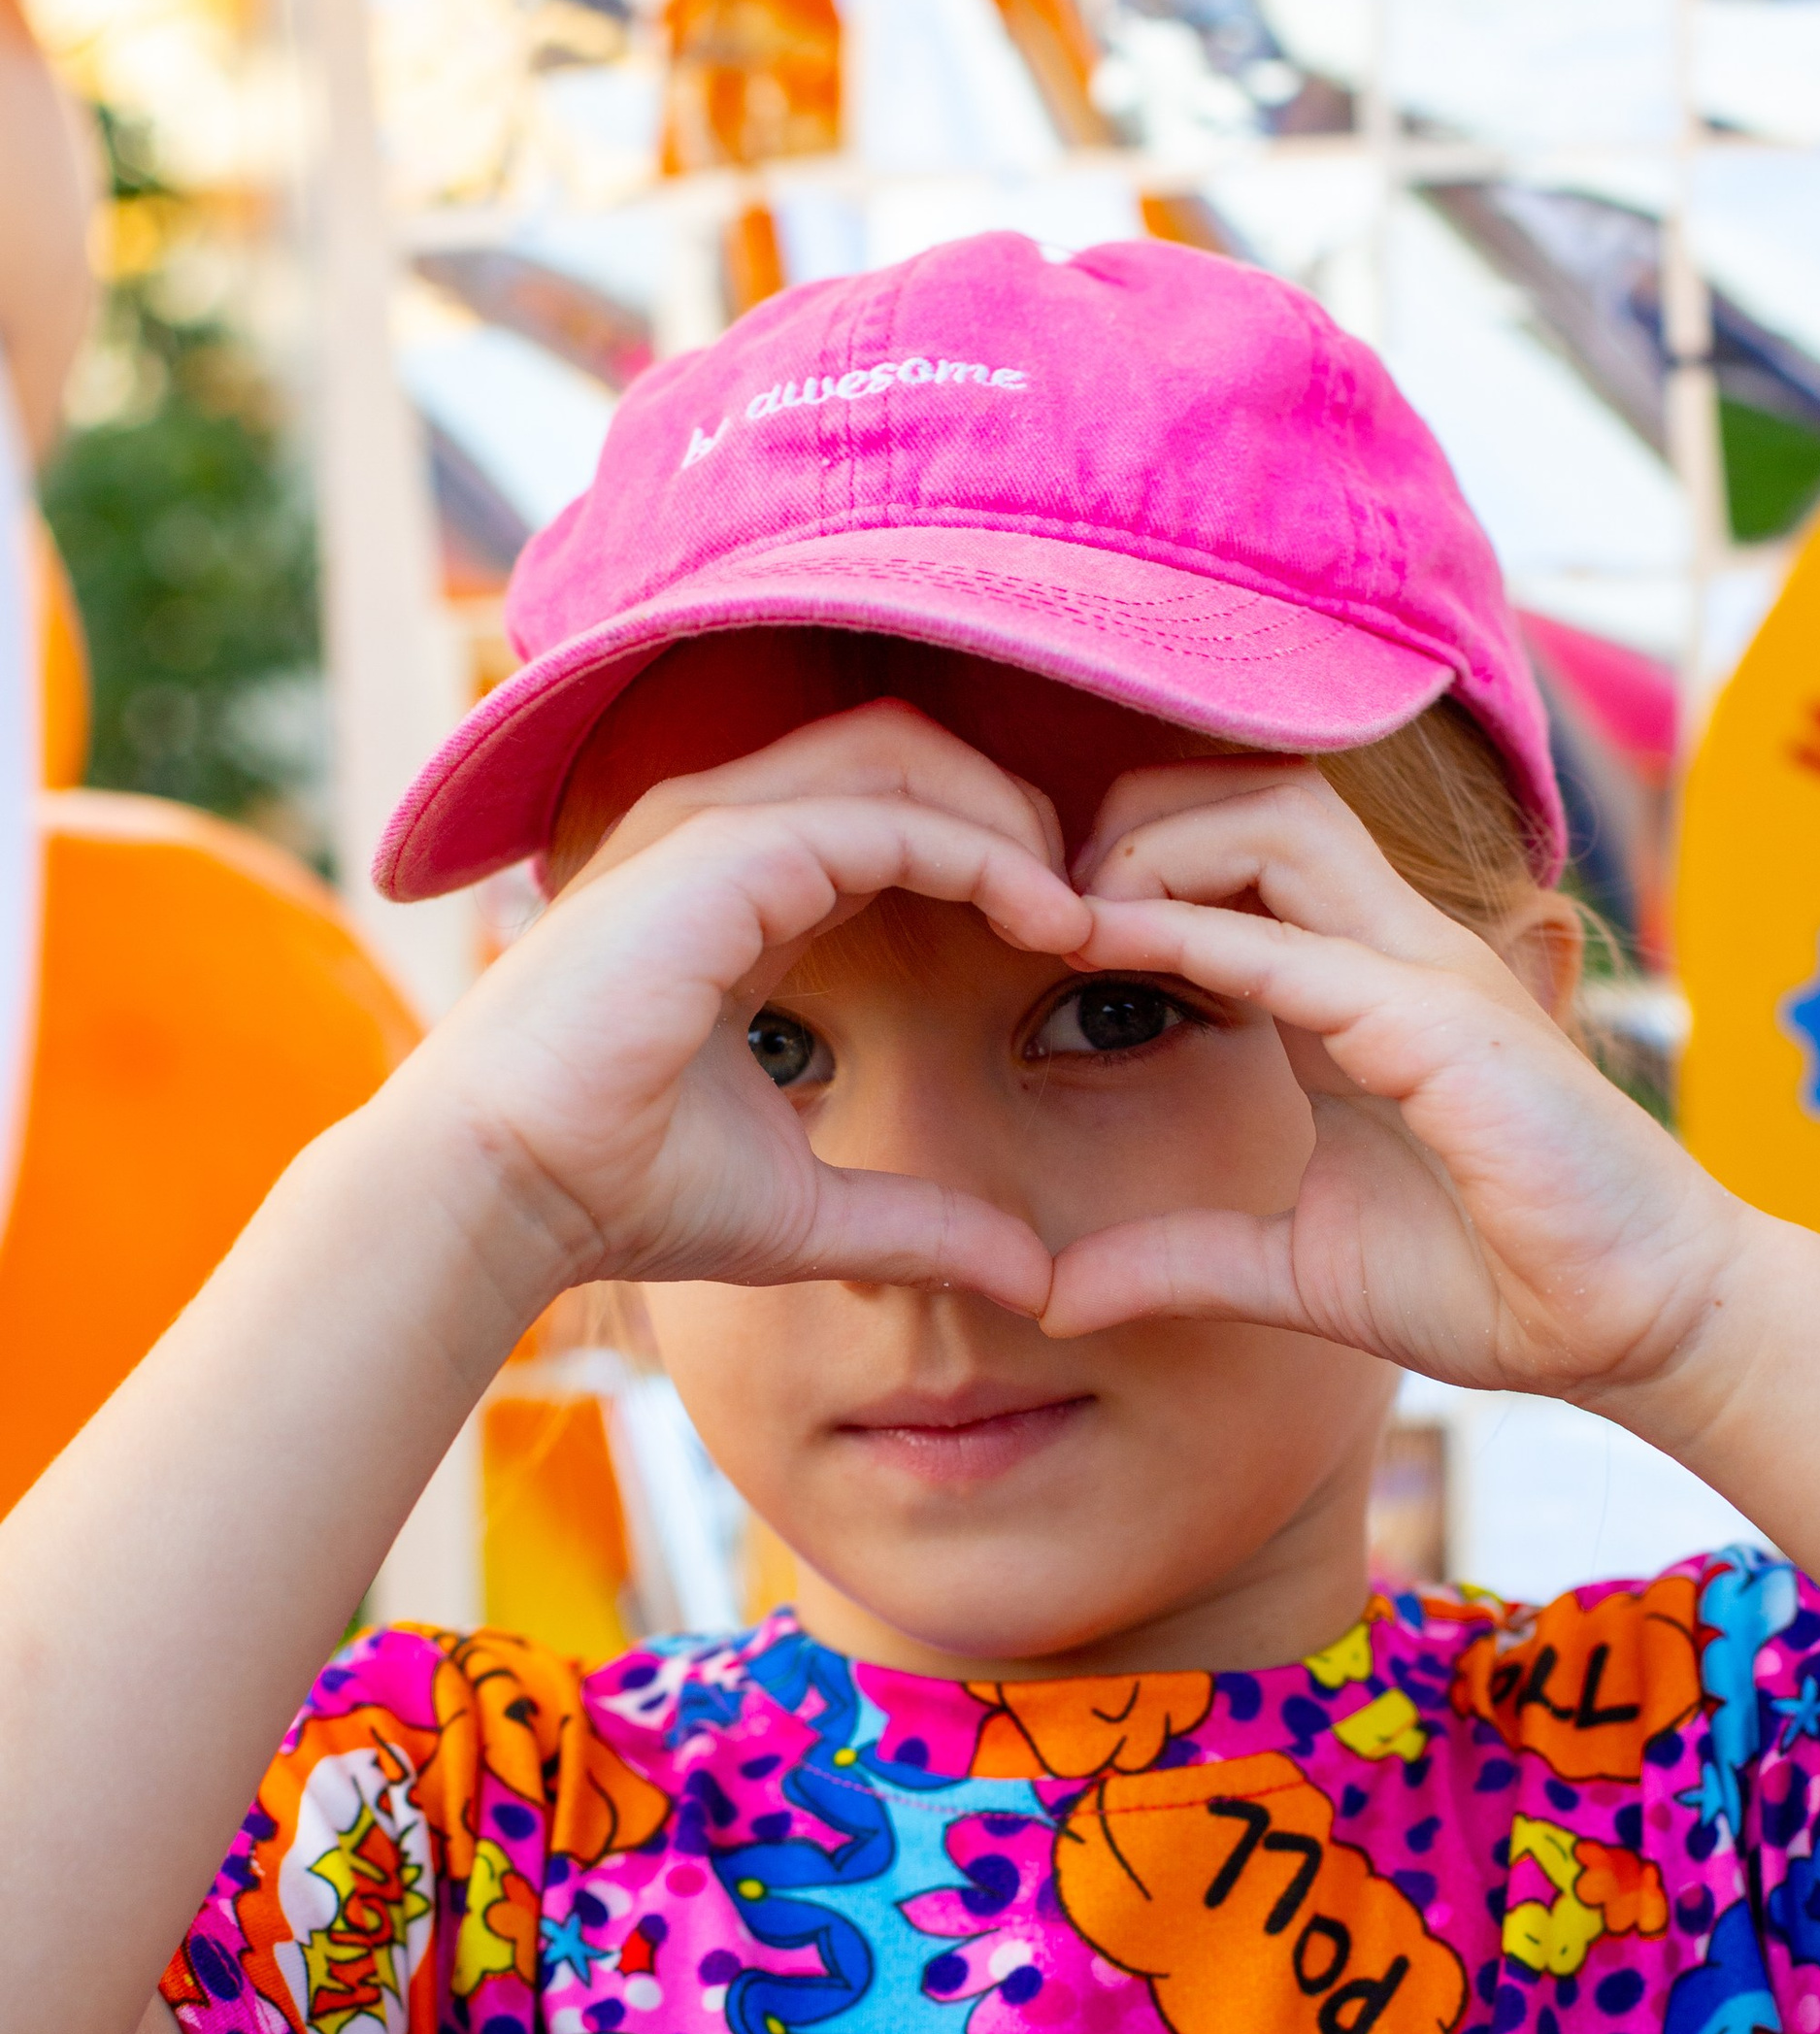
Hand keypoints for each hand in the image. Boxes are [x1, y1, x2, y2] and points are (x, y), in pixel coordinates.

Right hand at [386, 706, 1089, 1310]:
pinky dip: (985, 854)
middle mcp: (724, 831)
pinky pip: (890, 816)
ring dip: (1014, 818)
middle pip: (910, 752)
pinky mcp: (723, 852)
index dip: (998, 855)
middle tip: (1102, 906)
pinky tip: (1048, 920)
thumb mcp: (808, 1209)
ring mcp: (716, 826)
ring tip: (1083, 909)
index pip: (895, 810)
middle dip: (1020, 810)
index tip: (1078, 942)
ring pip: (908, 756)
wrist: (503, 1194)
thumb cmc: (621, 1193)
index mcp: (741, 888)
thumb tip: (1032, 1281)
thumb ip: (920, 1224)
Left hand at [1040, 764, 1736, 1405]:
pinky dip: (1196, 934)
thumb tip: (1055, 1297)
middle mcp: (1388, 950)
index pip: (1235, 850)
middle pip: (1251, 790)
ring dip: (1157, 846)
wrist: (1639, 1326)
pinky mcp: (1444, 1025)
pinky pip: (1300, 946)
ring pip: (1279, 816)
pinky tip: (1111, 947)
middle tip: (1040, 903)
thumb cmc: (1498, 1281)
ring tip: (1073, 917)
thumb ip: (1180, 1260)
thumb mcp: (1294, 1269)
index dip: (1126, 865)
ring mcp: (1424, 971)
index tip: (1028, 931)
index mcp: (1350, 987)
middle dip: (1129, 815)